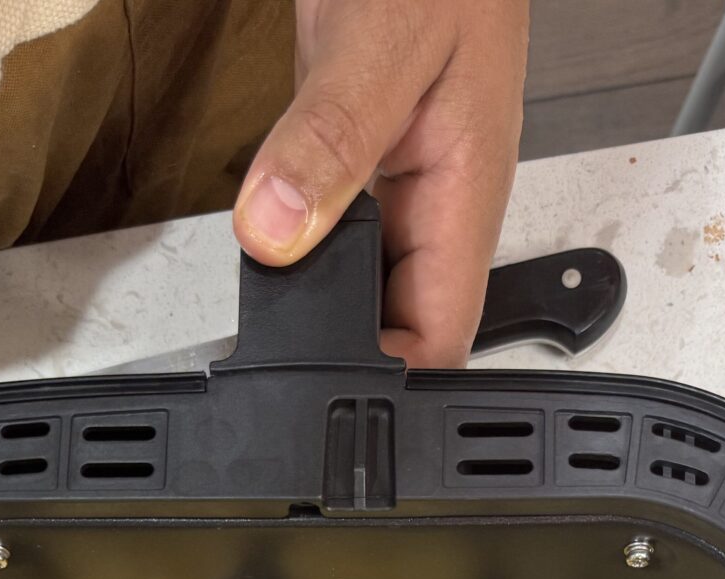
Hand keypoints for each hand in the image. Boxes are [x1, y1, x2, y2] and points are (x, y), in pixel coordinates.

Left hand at [233, 0, 529, 366]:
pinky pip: (329, 221)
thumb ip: (329, 139)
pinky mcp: (357, 146)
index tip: (319, 394)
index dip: (389, 386)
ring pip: (356, 276)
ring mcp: (398, 174)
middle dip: (334, 346)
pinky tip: (264, 236)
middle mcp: (437, 196)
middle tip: (265, 358)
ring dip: (308, 294)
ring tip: (257, 313)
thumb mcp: (384, 40)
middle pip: (395, 322)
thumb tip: (275, 234)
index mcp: (467, 192)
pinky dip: (292, 239)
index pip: (442, 340)